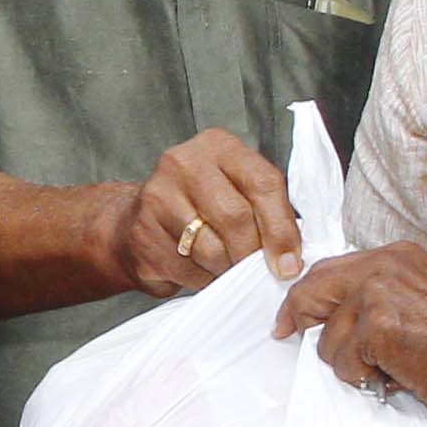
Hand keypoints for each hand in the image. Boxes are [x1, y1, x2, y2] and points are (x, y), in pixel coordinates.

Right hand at [100, 128, 299, 299]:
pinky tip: (203, 272)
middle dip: (254, 254)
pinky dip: (204, 280)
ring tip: (229, 270)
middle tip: (262, 273)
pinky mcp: (142, 232)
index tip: (289, 264)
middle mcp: (184, 162)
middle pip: (236, 217)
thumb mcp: (235, 189)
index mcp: (218, 146)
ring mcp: (158, 195)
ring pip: (212, 249)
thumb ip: (264, 209)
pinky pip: (188, 269)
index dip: (281, 229)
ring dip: (228, 271)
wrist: (136, 221)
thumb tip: (290, 257)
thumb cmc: (199, 205)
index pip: (263, 183)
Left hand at [276, 244, 426, 415]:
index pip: (333, 269)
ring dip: (350, 364)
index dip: (307, 295)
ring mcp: (378, 292)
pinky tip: (394, 378)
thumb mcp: (426, 303)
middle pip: (314, 287)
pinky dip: (363, 378)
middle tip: (288, 336)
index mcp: (400, 257)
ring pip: (328, 337)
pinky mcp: (375, 325)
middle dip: (298, 316)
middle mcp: (386, 265)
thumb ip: (386, 299)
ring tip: (388, 371)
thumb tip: (343, 319)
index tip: (292, 317)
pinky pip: (343, 361)